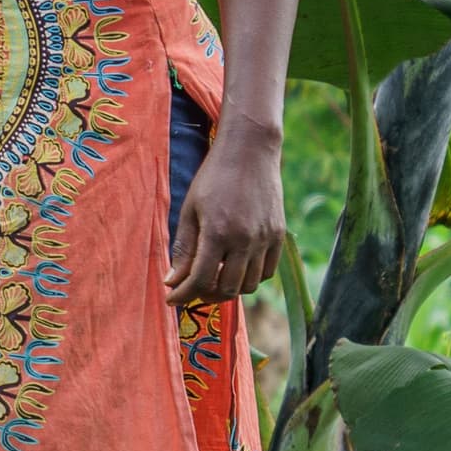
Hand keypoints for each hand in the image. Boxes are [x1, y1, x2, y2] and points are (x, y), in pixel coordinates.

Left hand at [168, 125, 287, 306]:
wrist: (250, 151)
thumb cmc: (213, 177)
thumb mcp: (190, 210)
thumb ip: (183, 249)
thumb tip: (172, 281)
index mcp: (217, 232)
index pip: (200, 280)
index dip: (183, 295)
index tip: (171, 299)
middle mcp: (244, 239)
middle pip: (227, 289)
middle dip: (205, 296)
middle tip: (192, 289)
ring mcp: (265, 239)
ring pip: (248, 285)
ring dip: (228, 289)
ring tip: (213, 279)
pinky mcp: (278, 235)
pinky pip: (267, 272)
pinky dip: (250, 278)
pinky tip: (235, 269)